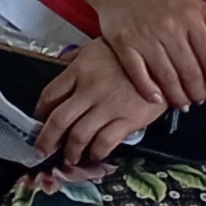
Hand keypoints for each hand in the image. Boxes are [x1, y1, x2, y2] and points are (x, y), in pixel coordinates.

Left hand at [31, 40, 176, 166]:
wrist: (167, 60)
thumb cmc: (133, 52)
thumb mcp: (99, 47)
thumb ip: (79, 59)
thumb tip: (62, 66)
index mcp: (80, 69)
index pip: (50, 95)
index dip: (40, 112)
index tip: (39, 121)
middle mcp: (89, 89)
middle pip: (58, 121)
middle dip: (47, 141)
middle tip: (42, 151)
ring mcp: (108, 106)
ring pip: (79, 136)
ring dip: (71, 152)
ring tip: (69, 158)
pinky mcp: (128, 120)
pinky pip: (105, 142)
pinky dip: (96, 153)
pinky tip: (95, 155)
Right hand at [79, 0, 205, 112]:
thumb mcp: (193, 2)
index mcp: (188, 17)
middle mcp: (168, 27)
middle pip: (189, 70)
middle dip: (198, 91)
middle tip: (200, 102)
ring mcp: (144, 37)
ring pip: (166, 75)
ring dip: (177, 95)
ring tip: (184, 104)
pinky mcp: (122, 44)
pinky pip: (138, 73)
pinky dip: (148, 89)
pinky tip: (158, 99)